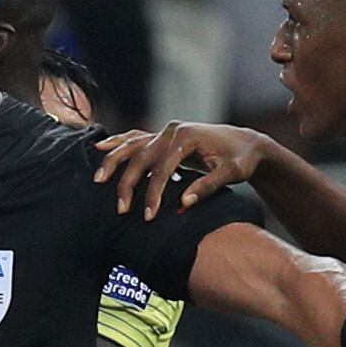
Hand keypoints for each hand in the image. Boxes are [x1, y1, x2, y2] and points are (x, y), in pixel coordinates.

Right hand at [95, 121, 269, 218]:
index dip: (154, 193)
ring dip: (113, 161)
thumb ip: (207, 186)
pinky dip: (117, 143)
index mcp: (187, 137)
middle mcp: (172, 130)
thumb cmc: (240, 160)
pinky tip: (99, 146)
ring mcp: (165, 131)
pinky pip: (135, 138)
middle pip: (141, 157)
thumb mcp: (230, 174)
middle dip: (128, 183)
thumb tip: (183, 203)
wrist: (246, 143)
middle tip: (121, 209)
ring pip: (132, 145)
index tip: (148, 216)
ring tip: (98, 180)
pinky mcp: (163, 136)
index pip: (162, 168)